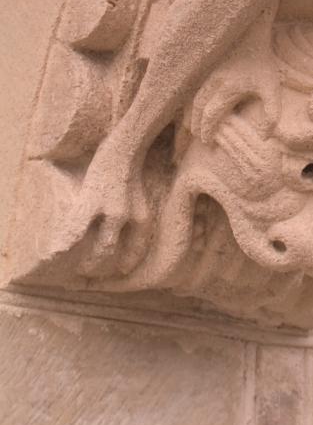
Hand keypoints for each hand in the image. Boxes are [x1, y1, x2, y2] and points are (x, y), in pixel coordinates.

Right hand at [66, 149, 151, 275]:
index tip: (118, 275)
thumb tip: (123, 240)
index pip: (135, 253)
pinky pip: (77, 228)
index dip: (126, 267)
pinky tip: (59, 252)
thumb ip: (134, 220)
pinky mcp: (92, 200)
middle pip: (112, 253)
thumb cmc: (129, 174)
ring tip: (78, 268)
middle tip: (88, 273)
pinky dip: (68, 242)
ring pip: (99, 248)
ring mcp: (109, 210)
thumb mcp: (140, 200)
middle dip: (99, 268)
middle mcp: (128, 218)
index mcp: (142, 218)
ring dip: (88, 263)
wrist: (124, 148)